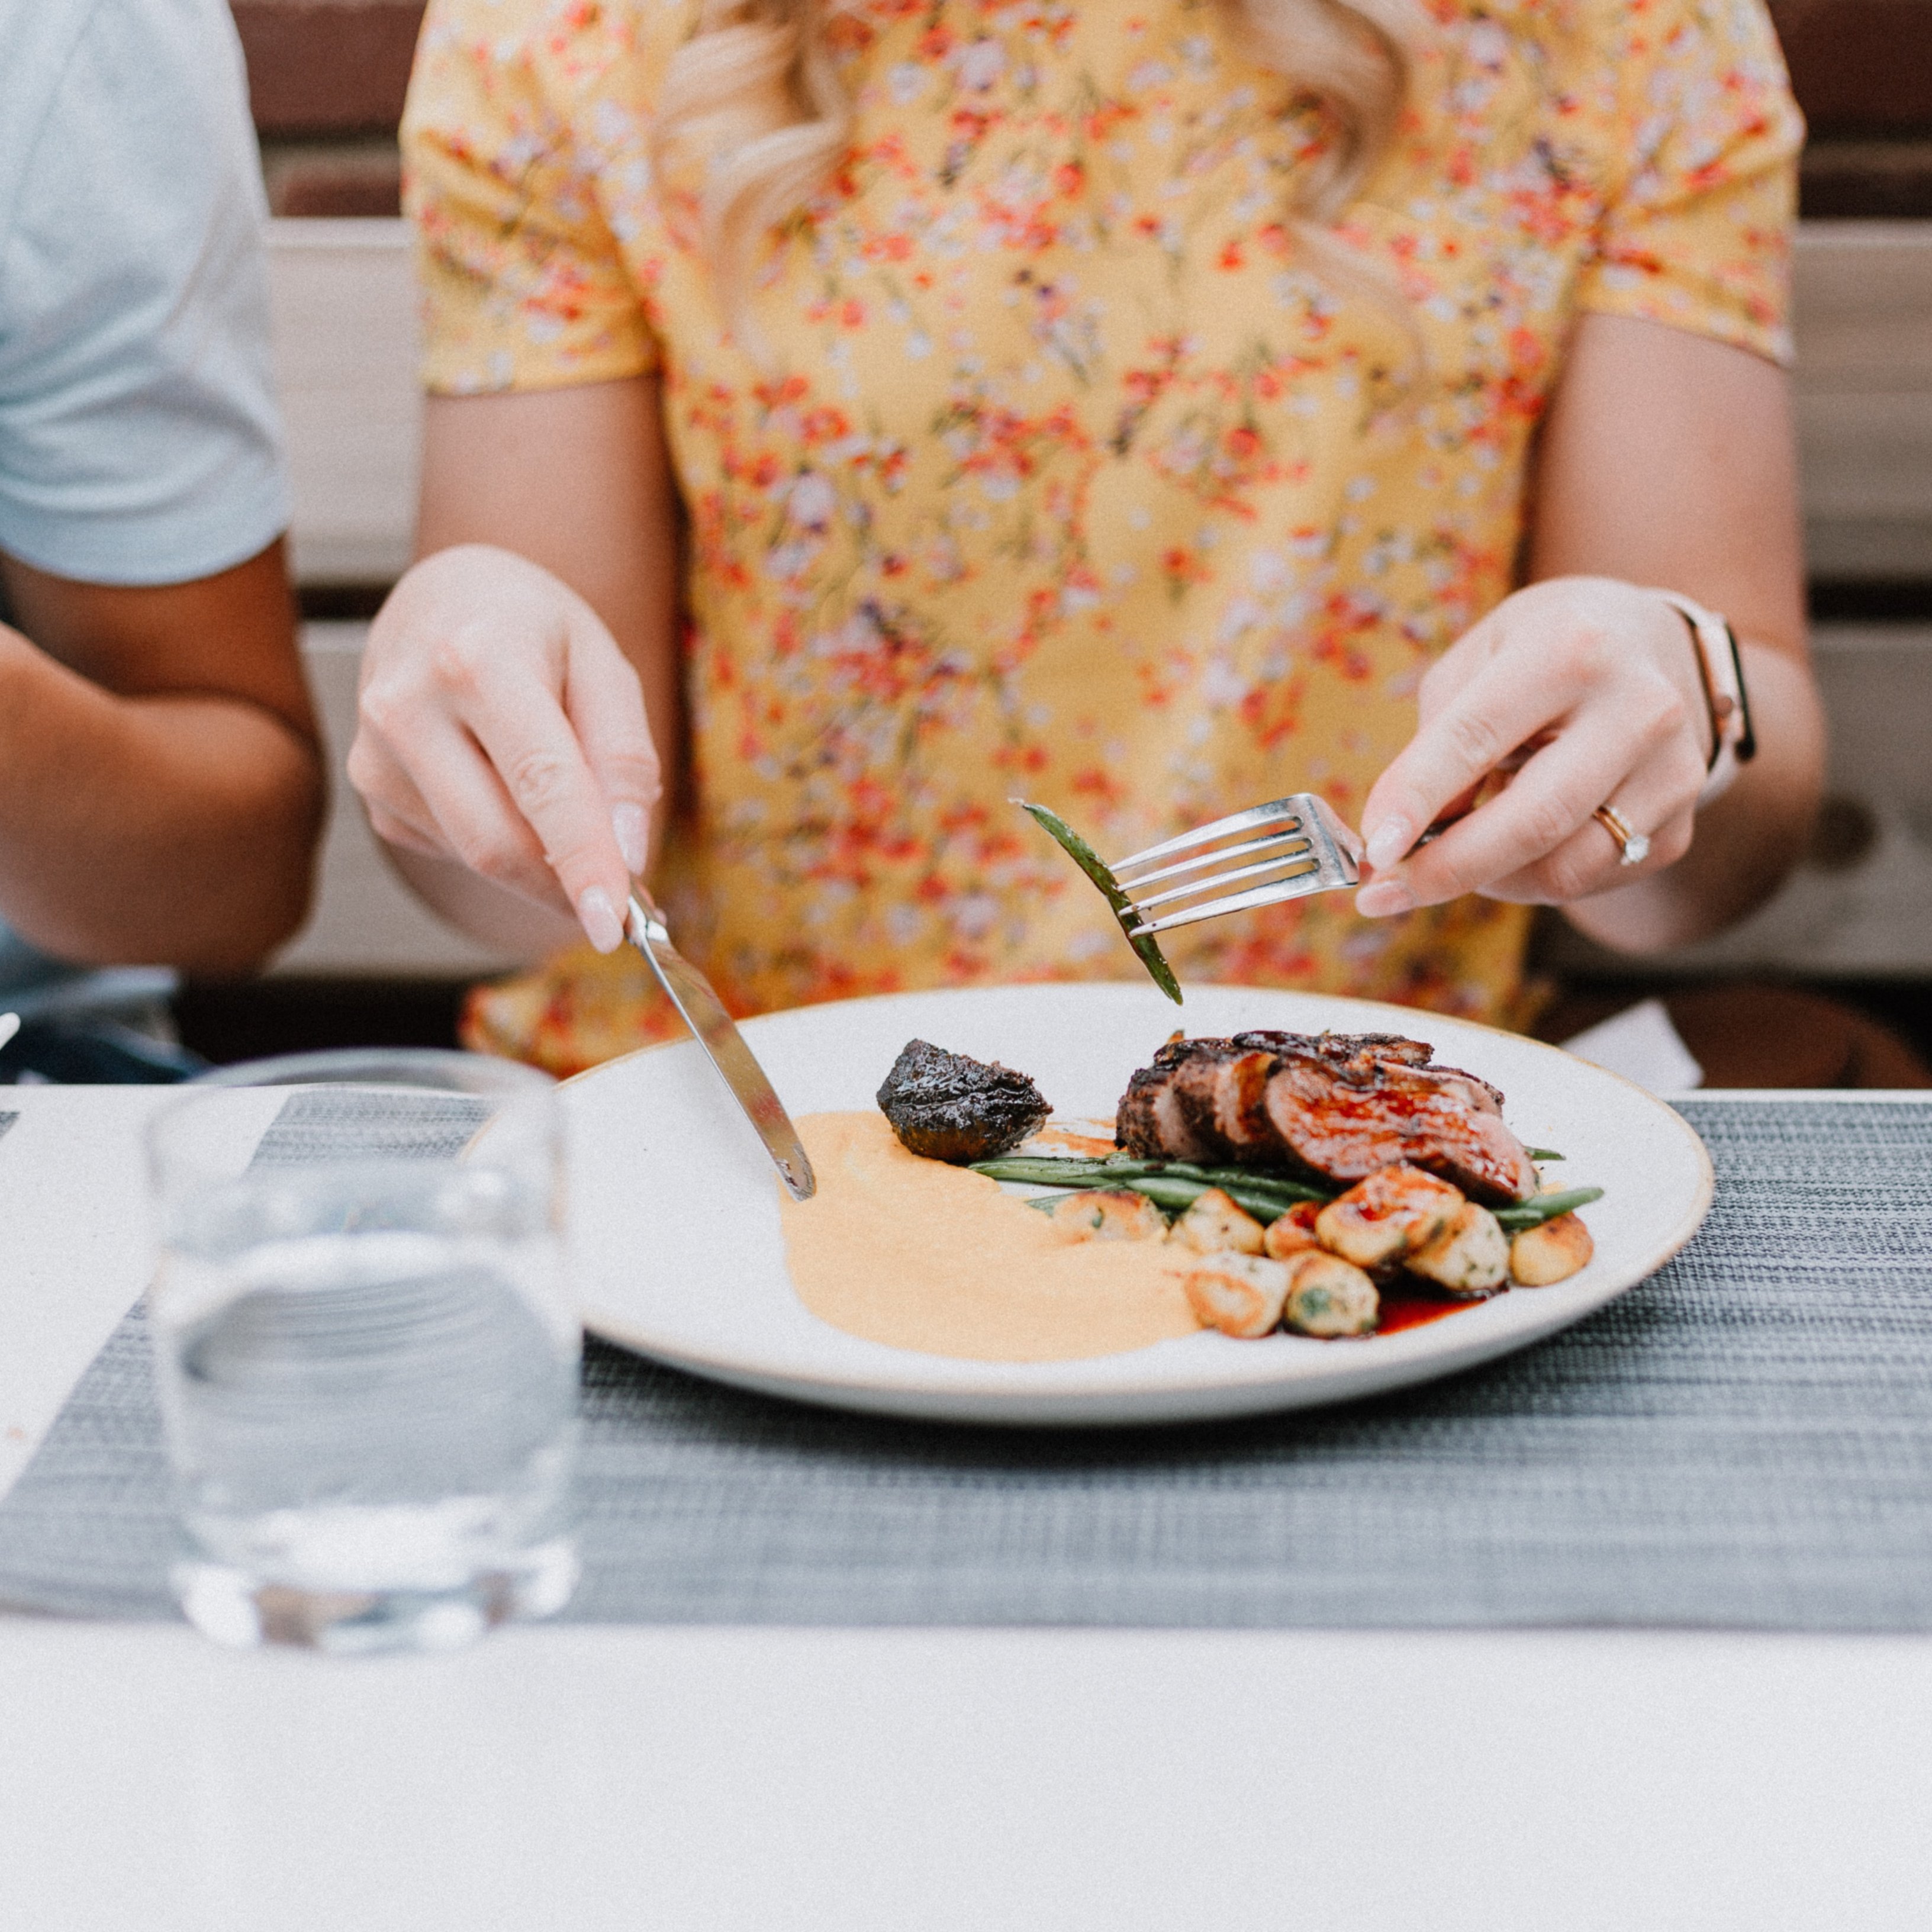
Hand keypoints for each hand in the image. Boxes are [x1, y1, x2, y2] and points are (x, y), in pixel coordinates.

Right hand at [348, 544, 661, 951]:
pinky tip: (507, 790)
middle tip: (623, 902)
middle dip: (567, 886)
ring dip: (540, 864)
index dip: (581, 861)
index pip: (540, 783)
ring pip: (477, 856)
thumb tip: (630, 854)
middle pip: (498, 841)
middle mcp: (408, 706)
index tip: (614, 925)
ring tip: (568, 814)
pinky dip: (503, 844)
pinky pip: (455, 850)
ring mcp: (377, 755)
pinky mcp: (372, 793)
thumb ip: (625, 759)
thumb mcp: (604, 666)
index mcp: (477, 659)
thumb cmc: (534, 629)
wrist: (442, 599)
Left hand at [1354, 577, 1712, 916]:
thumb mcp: (1478, 660)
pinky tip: (1516, 843)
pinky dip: (1530, 880)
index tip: (1371, 851)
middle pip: (1531, 823)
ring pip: (1561, 871)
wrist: (1653, 647)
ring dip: (1487, 880)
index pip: (1475, 740)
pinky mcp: (1680, 828)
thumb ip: (1436, 740)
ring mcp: (1670, 774)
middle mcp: (1637, 710)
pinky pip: (1586, 883)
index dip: (1415, 801)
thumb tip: (1402, 837)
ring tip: (1456, 850)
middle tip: (1383, 893)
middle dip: (1443, 870)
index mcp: (1570, 650)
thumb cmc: (1541, 651)